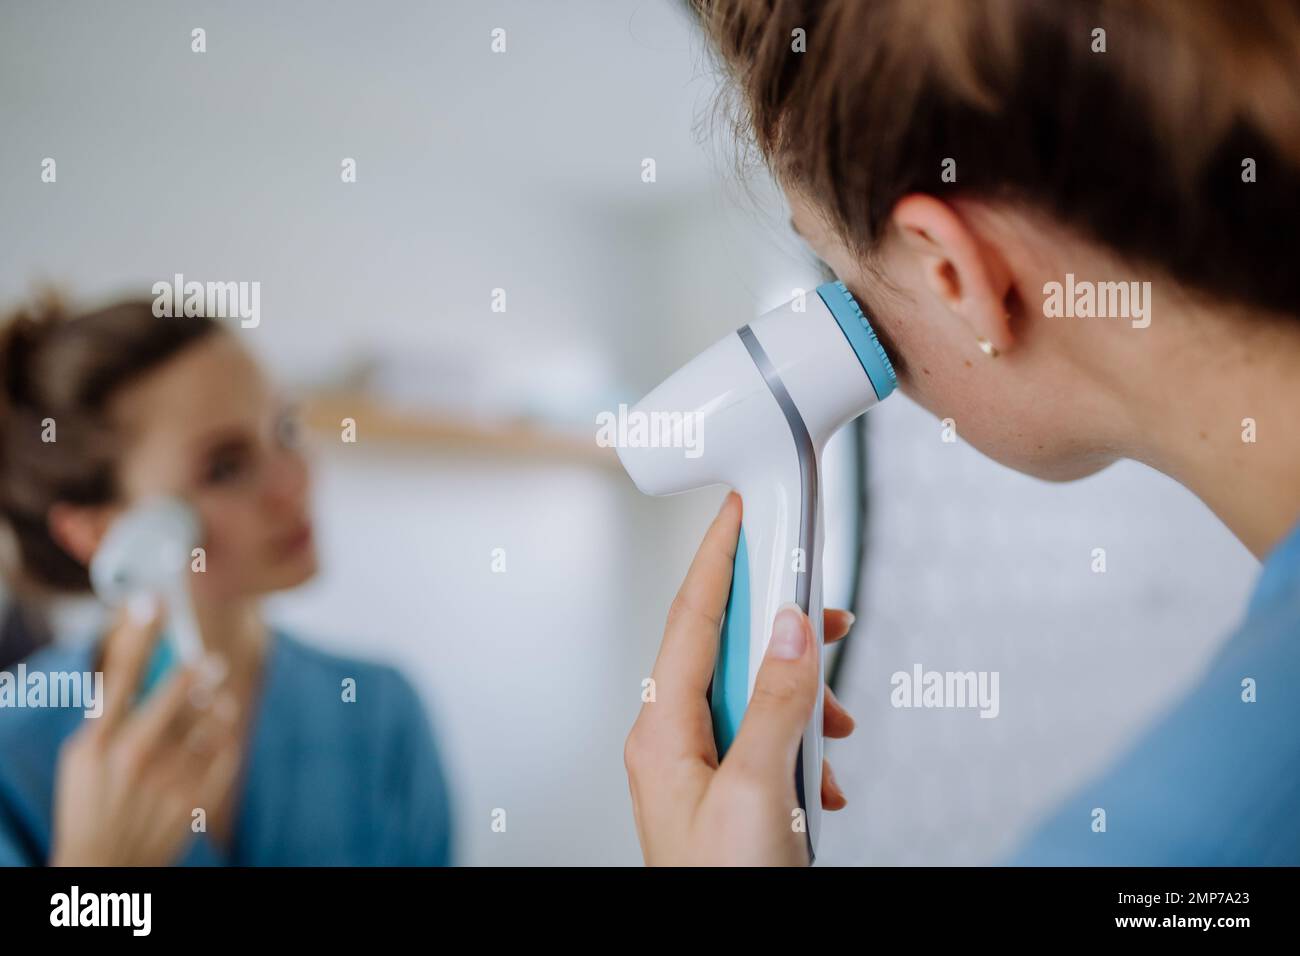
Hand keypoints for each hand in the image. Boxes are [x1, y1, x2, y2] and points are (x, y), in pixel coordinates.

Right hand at [49, 602, 241, 866]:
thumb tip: (136, 658)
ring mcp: (167, 780)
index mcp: (97, 743)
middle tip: (209, 661)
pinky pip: (225, 750)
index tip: (152, 600)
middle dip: (196, 670)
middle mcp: (133, 757)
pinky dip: (224, 739)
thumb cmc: (90, 803)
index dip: (138, 634)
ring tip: (214, 702)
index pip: (120, 675)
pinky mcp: (195, 800)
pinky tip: (216, 737)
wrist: (102, 867)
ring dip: (216, 706)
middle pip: (176, 691)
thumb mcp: (81, 755)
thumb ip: (110, 712)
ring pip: (211, 719)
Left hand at [624, 492, 856, 865]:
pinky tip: (827, 774)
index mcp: (662, 729)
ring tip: (840, 725)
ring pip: (755, 697)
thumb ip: (773, 702)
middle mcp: (674, 740)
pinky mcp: (729, 793)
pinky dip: (803, 744)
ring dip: (803, 701)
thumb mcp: (757, 791)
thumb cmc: (723, 887)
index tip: (742, 508)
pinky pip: (767, 741)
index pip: (691, 617)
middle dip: (782, 631)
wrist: (725, 949)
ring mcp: (701, 768)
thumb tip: (787, 628)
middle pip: (727, 650)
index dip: (719, 556)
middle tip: (827, 611)